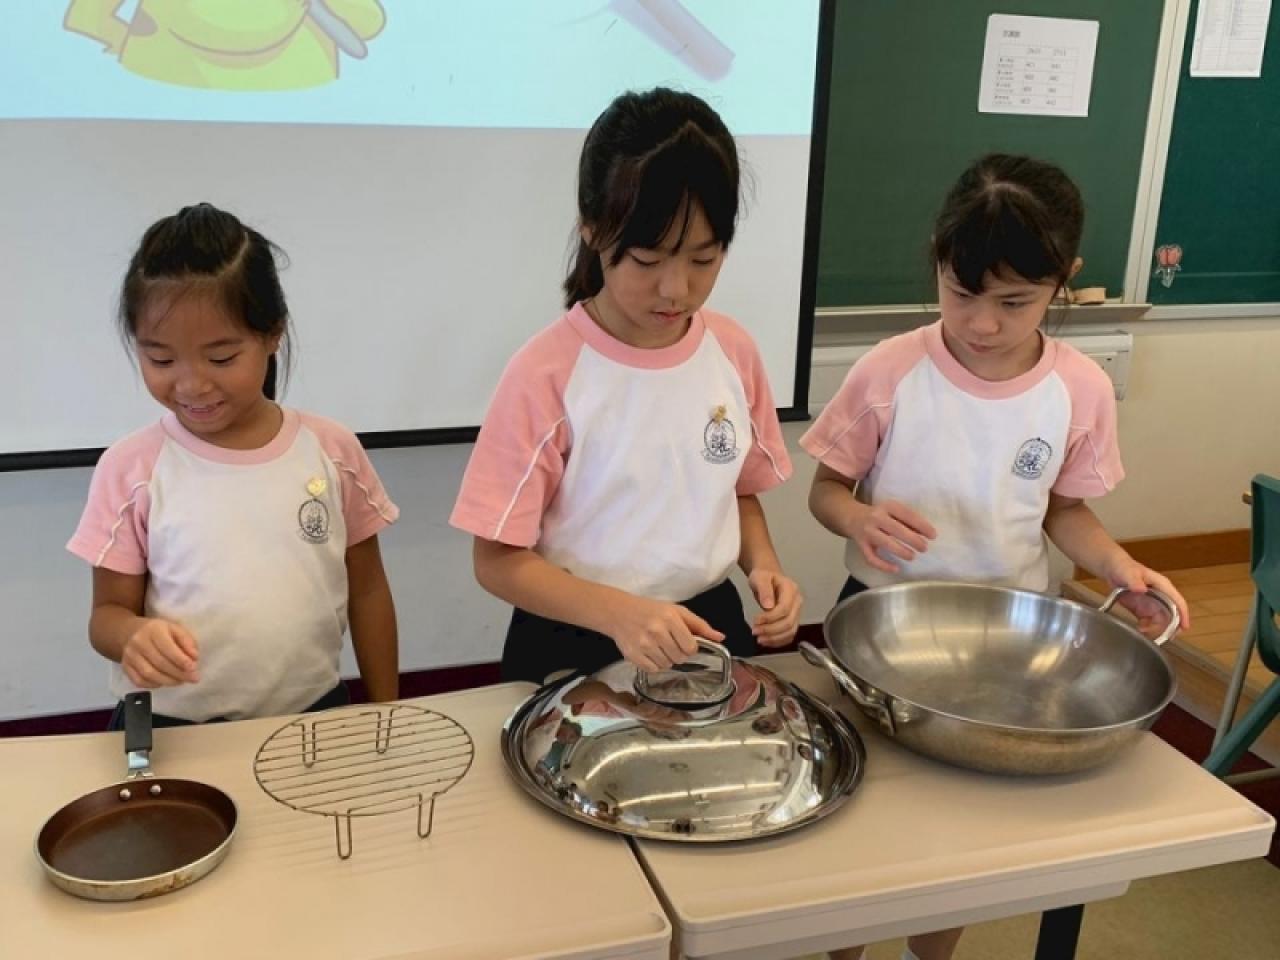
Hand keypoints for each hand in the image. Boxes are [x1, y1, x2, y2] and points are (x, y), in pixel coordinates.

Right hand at [121, 619, 199, 688]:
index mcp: (154, 630)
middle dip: (179, 673)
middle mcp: (139, 643)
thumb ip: (187, 641)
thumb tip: (194, 657)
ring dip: (168, 681)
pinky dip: (154, 684)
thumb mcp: (175, 629)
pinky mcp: (125, 667)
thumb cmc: (159, 631)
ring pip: (149, 674)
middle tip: (193, 678)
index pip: (168, 648)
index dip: (181, 660)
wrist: (131, 632)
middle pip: (160, 663)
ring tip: (181, 681)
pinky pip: (139, 681)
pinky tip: (165, 682)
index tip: (194, 668)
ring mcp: (130, 656)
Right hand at [610, 595, 724, 671]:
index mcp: (670, 618)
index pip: (691, 647)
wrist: (618, 612)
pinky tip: (649, 652)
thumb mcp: (676, 611)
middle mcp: (656, 631)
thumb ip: (700, 625)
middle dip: (678, 653)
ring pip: (667, 665)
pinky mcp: (632, 655)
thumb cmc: (651, 610)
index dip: (690, 647)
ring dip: (666, 659)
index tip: (683, 641)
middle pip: (680, 658)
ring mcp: (643, 644)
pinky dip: (654, 664)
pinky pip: (653, 670)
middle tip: (668, 642)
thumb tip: (721, 637)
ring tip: (657, 646)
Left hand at [747, 568, 802, 647]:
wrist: (768, 577)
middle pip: (788, 622)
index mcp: (791, 590)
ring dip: (775, 638)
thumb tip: (768, 606)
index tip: (756, 621)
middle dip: (771, 630)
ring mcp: (797, 612)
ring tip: (759, 639)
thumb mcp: (760, 578)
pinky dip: (779, 641)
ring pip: (791, 631)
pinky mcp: (793, 620)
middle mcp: (797, 602)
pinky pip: (789, 635)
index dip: (770, 618)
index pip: (784, 609)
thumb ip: (764, 590)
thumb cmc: (764, 576)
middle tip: (755, 631)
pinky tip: (767, 641)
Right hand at [849, 500, 936, 573]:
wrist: (851, 516)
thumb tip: (927, 534)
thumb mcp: (893, 511)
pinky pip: (871, 557)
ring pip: (884, 542)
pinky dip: (883, 565)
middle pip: (896, 529)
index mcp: (887, 506)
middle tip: (924, 548)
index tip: (933, 536)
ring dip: (901, 551)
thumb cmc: (880, 515)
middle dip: (913, 540)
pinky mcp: (861, 544)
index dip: (921, 525)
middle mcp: (876, 517)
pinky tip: (895, 569)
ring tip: (912, 556)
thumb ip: (909, 521)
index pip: (907, 514)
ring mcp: (867, 531)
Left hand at [1101, 554, 1191, 638]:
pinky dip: (1146, 628)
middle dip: (1169, 627)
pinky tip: (1139, 629)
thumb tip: (1141, 589)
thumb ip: (1134, 580)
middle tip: (1162, 637)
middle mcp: (1160, 596)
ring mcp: (1152, 603)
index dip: (1183, 615)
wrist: (1112, 569)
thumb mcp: (1128, 573)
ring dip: (1156, 629)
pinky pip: (1148, 622)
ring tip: (1145, 633)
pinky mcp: (1142, 609)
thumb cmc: (1124, 567)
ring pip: (1161, 620)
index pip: (1178, 601)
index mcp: (1162, 586)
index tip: (1184, 627)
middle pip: (1171, 615)